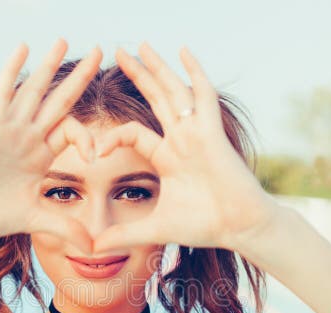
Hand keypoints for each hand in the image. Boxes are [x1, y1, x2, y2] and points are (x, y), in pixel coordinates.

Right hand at [0, 39, 101, 253]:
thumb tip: (94, 248)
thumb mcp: (35, 219)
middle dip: (80, 77)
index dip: (89, 138)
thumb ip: (65, 227)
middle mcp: (27, 136)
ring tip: (65, 39)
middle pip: (59, 100)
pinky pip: (3, 93)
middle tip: (100, 51)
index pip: (72, 131)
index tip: (96, 156)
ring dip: (49, 65)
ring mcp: (8, 129)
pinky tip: (23, 48)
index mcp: (40, 154)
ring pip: (33, 90)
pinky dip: (12, 71)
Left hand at [91, 43, 280, 254]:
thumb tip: (91, 249)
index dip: (111, 137)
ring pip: (175, 92)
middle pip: (155, 100)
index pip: (133, 133)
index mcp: (167, 157)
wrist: (239, 227)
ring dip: (158, 69)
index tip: (92, 151)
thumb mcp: (154, 228)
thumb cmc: (204, 226)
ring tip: (141, 46)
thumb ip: (123, 235)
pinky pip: (203, 97)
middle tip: (118, 53)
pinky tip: (184, 52)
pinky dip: (195, 73)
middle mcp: (181, 139)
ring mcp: (197, 133)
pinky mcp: (212, 133)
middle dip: (138, 76)